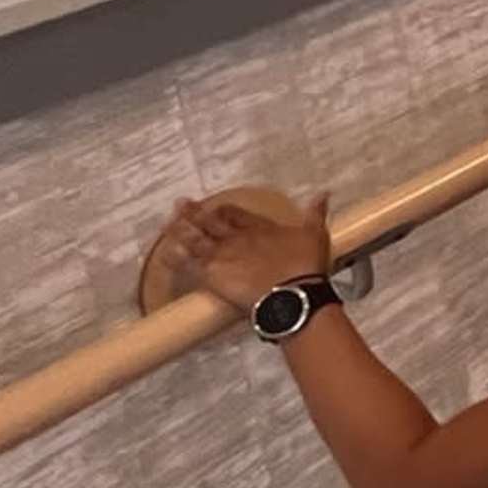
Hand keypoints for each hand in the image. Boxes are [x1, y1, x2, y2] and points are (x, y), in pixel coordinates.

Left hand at [151, 186, 333, 316]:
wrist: (293, 293)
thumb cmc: (306, 265)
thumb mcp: (315, 233)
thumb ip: (315, 213)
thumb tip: (323, 194)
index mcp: (258, 227)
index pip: (232, 213)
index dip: (219, 209)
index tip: (210, 206)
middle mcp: (236, 237)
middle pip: (208, 221)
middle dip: (192, 213)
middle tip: (179, 205)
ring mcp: (222, 255)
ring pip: (194, 239)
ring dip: (179, 230)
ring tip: (167, 224)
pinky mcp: (212, 275)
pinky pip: (187, 265)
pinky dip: (175, 259)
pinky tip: (164, 254)